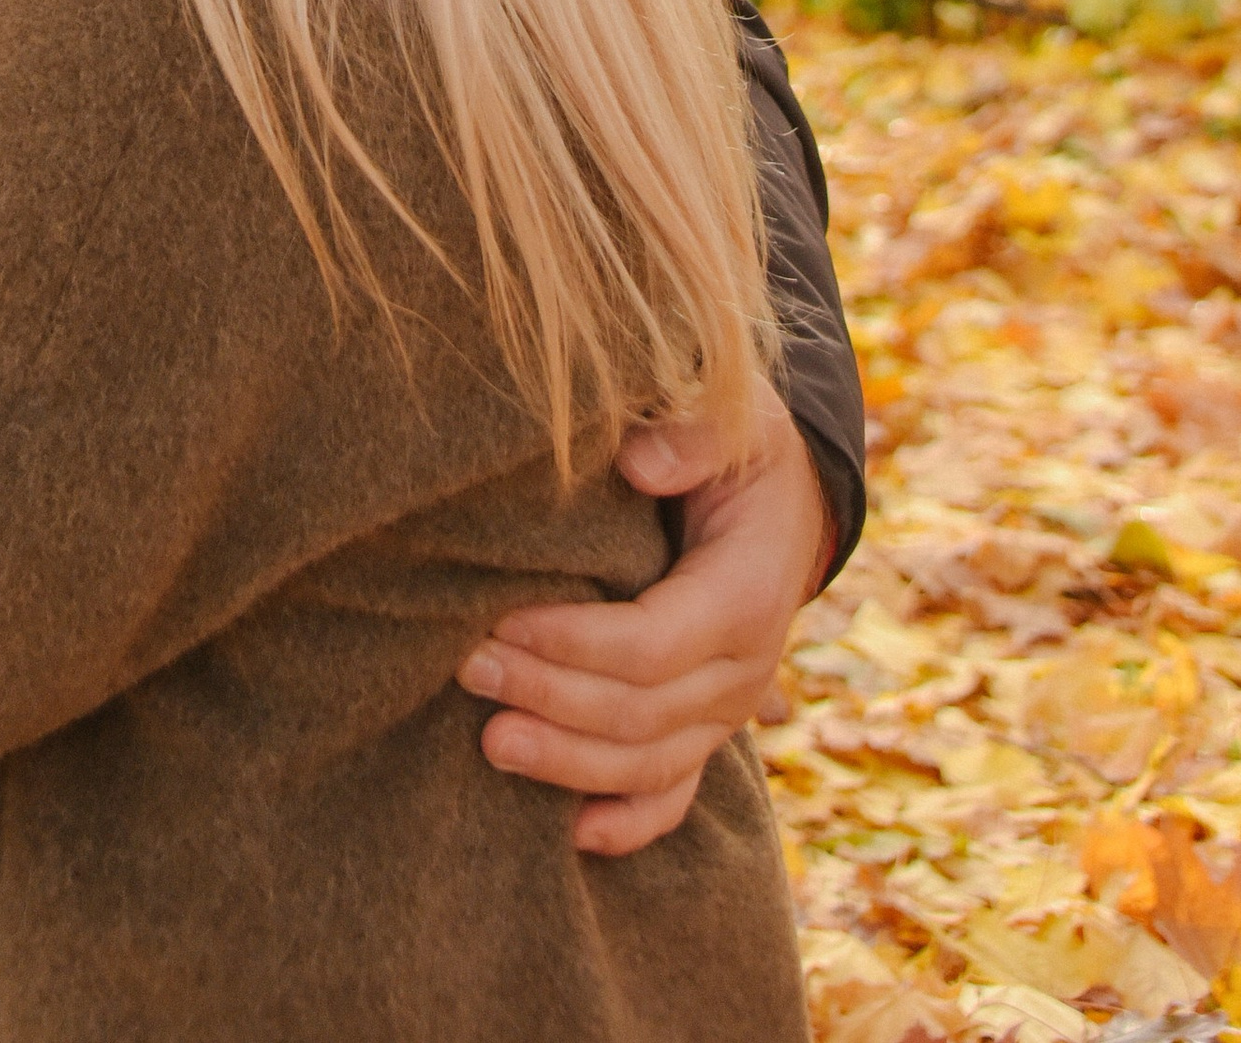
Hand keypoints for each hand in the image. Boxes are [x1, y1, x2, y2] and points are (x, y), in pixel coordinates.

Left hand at [458, 383, 830, 854]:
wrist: (787, 497)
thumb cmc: (742, 447)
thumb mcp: (734, 416)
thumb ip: (692, 434)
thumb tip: (640, 462)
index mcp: (749, 592)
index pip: (655, 643)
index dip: (574, 644)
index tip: (501, 623)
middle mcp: (746, 668)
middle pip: (642, 712)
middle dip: (550, 698)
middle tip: (466, 667)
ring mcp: (728, 709)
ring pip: (651, 765)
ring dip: (569, 764)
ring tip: (489, 744)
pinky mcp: (707, 727)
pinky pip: (675, 794)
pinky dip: (629, 822)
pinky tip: (574, 835)